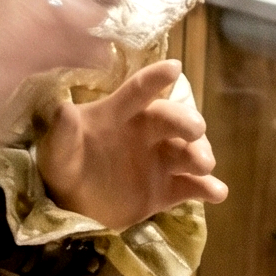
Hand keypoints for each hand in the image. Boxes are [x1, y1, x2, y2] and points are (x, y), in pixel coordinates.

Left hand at [36, 60, 225, 233]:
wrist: (74, 208)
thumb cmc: (66, 167)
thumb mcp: (58, 153)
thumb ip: (63, 133)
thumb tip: (62, 109)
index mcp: (119, 115)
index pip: (138, 91)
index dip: (155, 78)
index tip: (174, 67)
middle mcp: (146, 132)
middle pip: (173, 119)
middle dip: (187, 122)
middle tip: (195, 131)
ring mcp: (160, 161)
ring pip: (188, 152)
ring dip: (200, 155)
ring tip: (204, 166)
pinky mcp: (167, 190)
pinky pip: (191, 187)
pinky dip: (207, 188)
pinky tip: (216, 191)